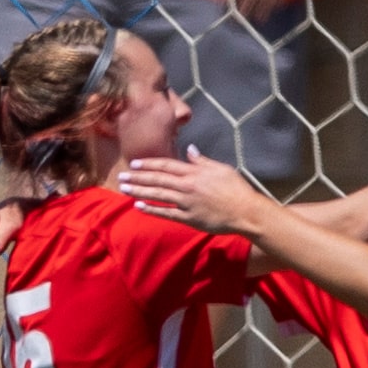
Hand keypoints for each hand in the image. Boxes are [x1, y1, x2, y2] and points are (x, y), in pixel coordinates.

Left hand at [117, 148, 270, 235]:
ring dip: (139, 191)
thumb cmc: (236, 189)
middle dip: (138, 177)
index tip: (134, 164)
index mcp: (194, 172)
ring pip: (158, 195)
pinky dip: (152, 209)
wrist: (245, 211)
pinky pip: (166, 213)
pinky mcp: (189, 218)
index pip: (166, 165)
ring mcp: (187, 203)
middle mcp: (187, 186)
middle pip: (157, 179)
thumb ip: (202, 160)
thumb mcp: (221, 169)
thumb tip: (190, 149)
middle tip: (122, 176)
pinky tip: (139, 206)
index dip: (148, 164)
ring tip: (125, 189)